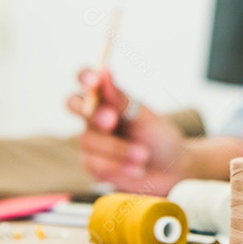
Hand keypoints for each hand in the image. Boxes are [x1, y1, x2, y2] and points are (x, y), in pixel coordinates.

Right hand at [66, 68, 188, 193]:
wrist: (169, 170)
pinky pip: (95, 162)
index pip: (87, 79)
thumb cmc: (158, 137)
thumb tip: (105, 73)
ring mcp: (90, 138)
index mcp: (109, 98)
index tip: (95, 80)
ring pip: (88, 138)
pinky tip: (137, 169)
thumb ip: (122, 100)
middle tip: (111, 120)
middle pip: (72, 103)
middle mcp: (94, 115)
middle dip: (91, 112)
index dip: (85, 76)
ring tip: (143, 155)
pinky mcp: (91, 163)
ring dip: (117, 148)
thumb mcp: (144, 117)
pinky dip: (118, 165)